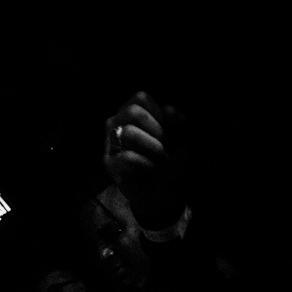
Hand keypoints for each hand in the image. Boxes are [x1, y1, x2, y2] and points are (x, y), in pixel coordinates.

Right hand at [103, 91, 188, 227]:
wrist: (163, 193)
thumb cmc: (169, 162)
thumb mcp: (182, 138)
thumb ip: (178, 121)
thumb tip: (168, 110)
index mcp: (133, 115)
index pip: (140, 99)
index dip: (157, 113)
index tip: (166, 130)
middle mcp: (118, 126)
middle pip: (132, 111)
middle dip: (155, 128)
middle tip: (163, 144)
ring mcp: (111, 145)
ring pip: (128, 132)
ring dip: (152, 146)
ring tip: (159, 157)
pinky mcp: (110, 164)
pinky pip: (127, 156)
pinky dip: (146, 163)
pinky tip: (150, 169)